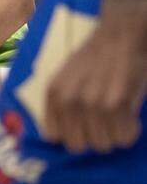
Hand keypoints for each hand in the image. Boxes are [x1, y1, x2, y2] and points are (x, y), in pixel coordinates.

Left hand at [44, 24, 144, 153]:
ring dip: (114, 136)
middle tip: (105, 125)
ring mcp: (92, 104)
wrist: (119, 37)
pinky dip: (130, 132)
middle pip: (79, 146)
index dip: (71, 134)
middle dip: (93, 139)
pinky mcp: (117, 104)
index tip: (83, 128)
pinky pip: (124, 137)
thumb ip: (59, 105)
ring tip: (119, 119)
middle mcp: (69, 101)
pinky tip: (131, 118)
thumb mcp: (63, 79)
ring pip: (103, 145)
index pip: (54, 137)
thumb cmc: (94, 59)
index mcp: (53, 95)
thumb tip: (57, 139)